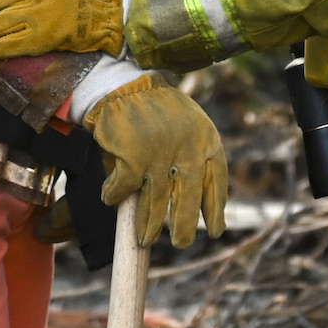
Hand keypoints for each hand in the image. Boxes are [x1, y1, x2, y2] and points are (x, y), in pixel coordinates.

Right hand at [84, 75, 227, 247]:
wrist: (122, 84)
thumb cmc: (154, 108)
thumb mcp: (187, 125)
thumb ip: (192, 156)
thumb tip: (194, 202)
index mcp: (206, 140)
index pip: (217, 183)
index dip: (216, 210)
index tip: (216, 230)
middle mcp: (188, 150)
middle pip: (188, 202)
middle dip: (184, 228)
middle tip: (182, 243)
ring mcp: (160, 157)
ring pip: (156, 205)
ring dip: (149, 226)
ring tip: (145, 239)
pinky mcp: (134, 160)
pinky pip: (124, 191)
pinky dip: (115, 197)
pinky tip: (111, 199)